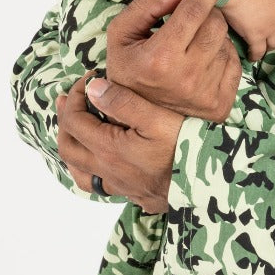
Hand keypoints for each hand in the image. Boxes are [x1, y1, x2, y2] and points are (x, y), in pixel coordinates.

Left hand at [56, 73, 182, 212]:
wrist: (208, 185)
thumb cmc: (186, 148)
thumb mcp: (158, 118)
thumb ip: (123, 102)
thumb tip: (94, 89)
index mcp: (109, 148)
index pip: (74, 120)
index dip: (75, 96)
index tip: (88, 80)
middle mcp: (108, 170)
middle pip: (69, 146)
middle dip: (65, 120)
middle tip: (71, 100)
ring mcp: (120, 185)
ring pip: (80, 171)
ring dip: (73, 148)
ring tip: (76, 131)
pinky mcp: (133, 194)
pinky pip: (99, 185)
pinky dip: (91, 169)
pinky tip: (101, 160)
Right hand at [106, 0, 241, 118]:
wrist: (139, 119)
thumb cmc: (130, 69)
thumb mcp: (122, 35)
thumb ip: (146, 6)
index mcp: (159, 58)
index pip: (194, 12)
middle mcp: (187, 76)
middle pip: (216, 24)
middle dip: (208, 12)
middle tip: (194, 15)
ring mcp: (206, 93)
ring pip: (226, 42)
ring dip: (213, 34)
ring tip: (193, 42)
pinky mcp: (221, 103)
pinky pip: (234, 63)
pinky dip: (221, 55)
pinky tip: (203, 60)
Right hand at [222, 0, 274, 61]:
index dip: (272, 13)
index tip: (265, 15)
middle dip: (272, 29)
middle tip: (264, 33)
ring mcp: (268, 27)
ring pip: (273, 41)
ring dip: (268, 45)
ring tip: (262, 49)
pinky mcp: (256, 37)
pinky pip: (258, 50)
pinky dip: (256, 55)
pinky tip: (252, 58)